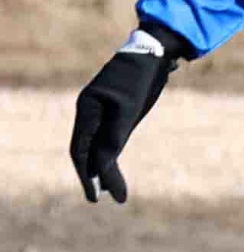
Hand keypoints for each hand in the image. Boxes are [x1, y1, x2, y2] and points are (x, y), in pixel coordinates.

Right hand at [70, 24, 188, 203]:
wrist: (155, 52)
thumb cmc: (139, 77)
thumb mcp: (127, 108)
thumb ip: (113, 137)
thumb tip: (102, 167)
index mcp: (87, 109)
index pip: (80, 149)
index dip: (85, 174)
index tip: (94, 196)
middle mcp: (91, 113)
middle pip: (88, 151)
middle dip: (95, 175)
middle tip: (102, 199)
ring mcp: (104, 114)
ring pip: (100, 147)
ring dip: (105, 169)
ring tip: (113, 193)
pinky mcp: (119, 114)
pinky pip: (110, 140)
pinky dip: (113, 156)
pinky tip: (115, 170)